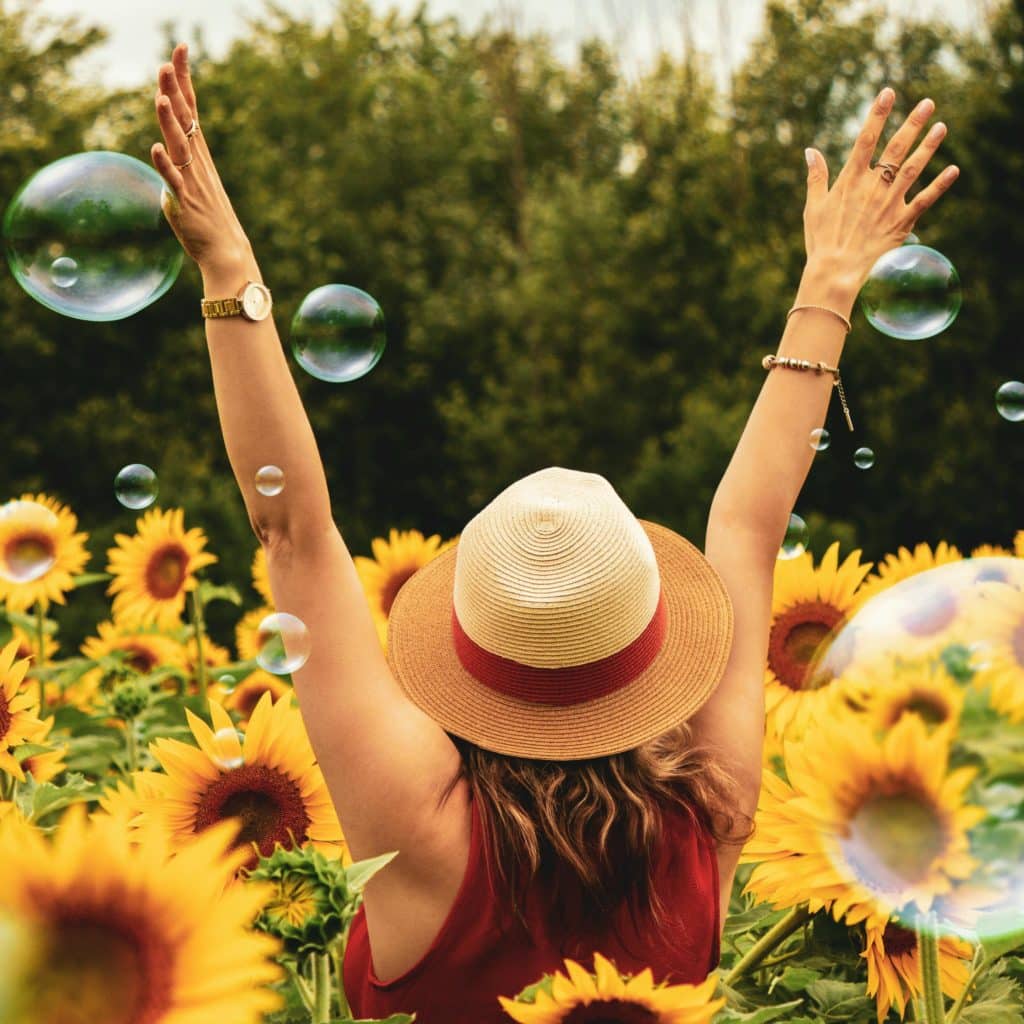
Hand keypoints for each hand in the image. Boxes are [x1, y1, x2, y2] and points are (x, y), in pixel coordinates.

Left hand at [150, 44, 252, 277]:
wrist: (226, 252)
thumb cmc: (208, 221)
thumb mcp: (190, 186)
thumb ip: (175, 169)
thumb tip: (164, 160)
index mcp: (198, 154)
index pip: (191, 109)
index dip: (184, 79)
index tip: (180, 49)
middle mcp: (197, 163)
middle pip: (185, 119)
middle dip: (176, 90)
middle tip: (168, 62)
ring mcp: (192, 181)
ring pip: (179, 145)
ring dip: (170, 122)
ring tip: (162, 98)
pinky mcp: (185, 203)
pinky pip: (174, 180)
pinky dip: (165, 165)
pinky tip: (156, 148)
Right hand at [802, 87, 959, 293]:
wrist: (835, 271)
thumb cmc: (821, 241)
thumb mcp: (813, 207)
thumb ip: (816, 177)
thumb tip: (810, 151)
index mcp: (850, 181)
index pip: (865, 139)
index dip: (877, 114)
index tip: (888, 92)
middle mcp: (872, 188)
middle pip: (896, 148)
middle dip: (913, 123)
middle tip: (928, 103)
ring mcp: (889, 204)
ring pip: (913, 169)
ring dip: (928, 147)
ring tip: (941, 127)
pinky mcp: (901, 222)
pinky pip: (924, 200)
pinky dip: (940, 185)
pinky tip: (953, 170)